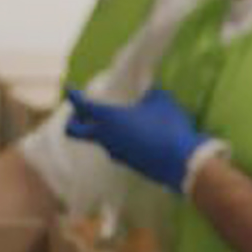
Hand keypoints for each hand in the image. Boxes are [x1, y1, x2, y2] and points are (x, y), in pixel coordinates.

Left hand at [64, 86, 222, 193]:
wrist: (181, 162)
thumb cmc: (169, 127)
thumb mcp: (161, 102)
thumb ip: (149, 94)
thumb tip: (146, 89)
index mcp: (109, 118)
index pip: (83, 106)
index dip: (74, 96)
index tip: (70, 88)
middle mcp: (105, 137)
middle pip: (75, 131)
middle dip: (74, 120)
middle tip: (83, 110)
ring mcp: (114, 153)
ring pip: (97, 139)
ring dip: (102, 128)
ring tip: (121, 117)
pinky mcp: (126, 162)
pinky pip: (115, 147)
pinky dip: (118, 138)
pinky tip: (137, 132)